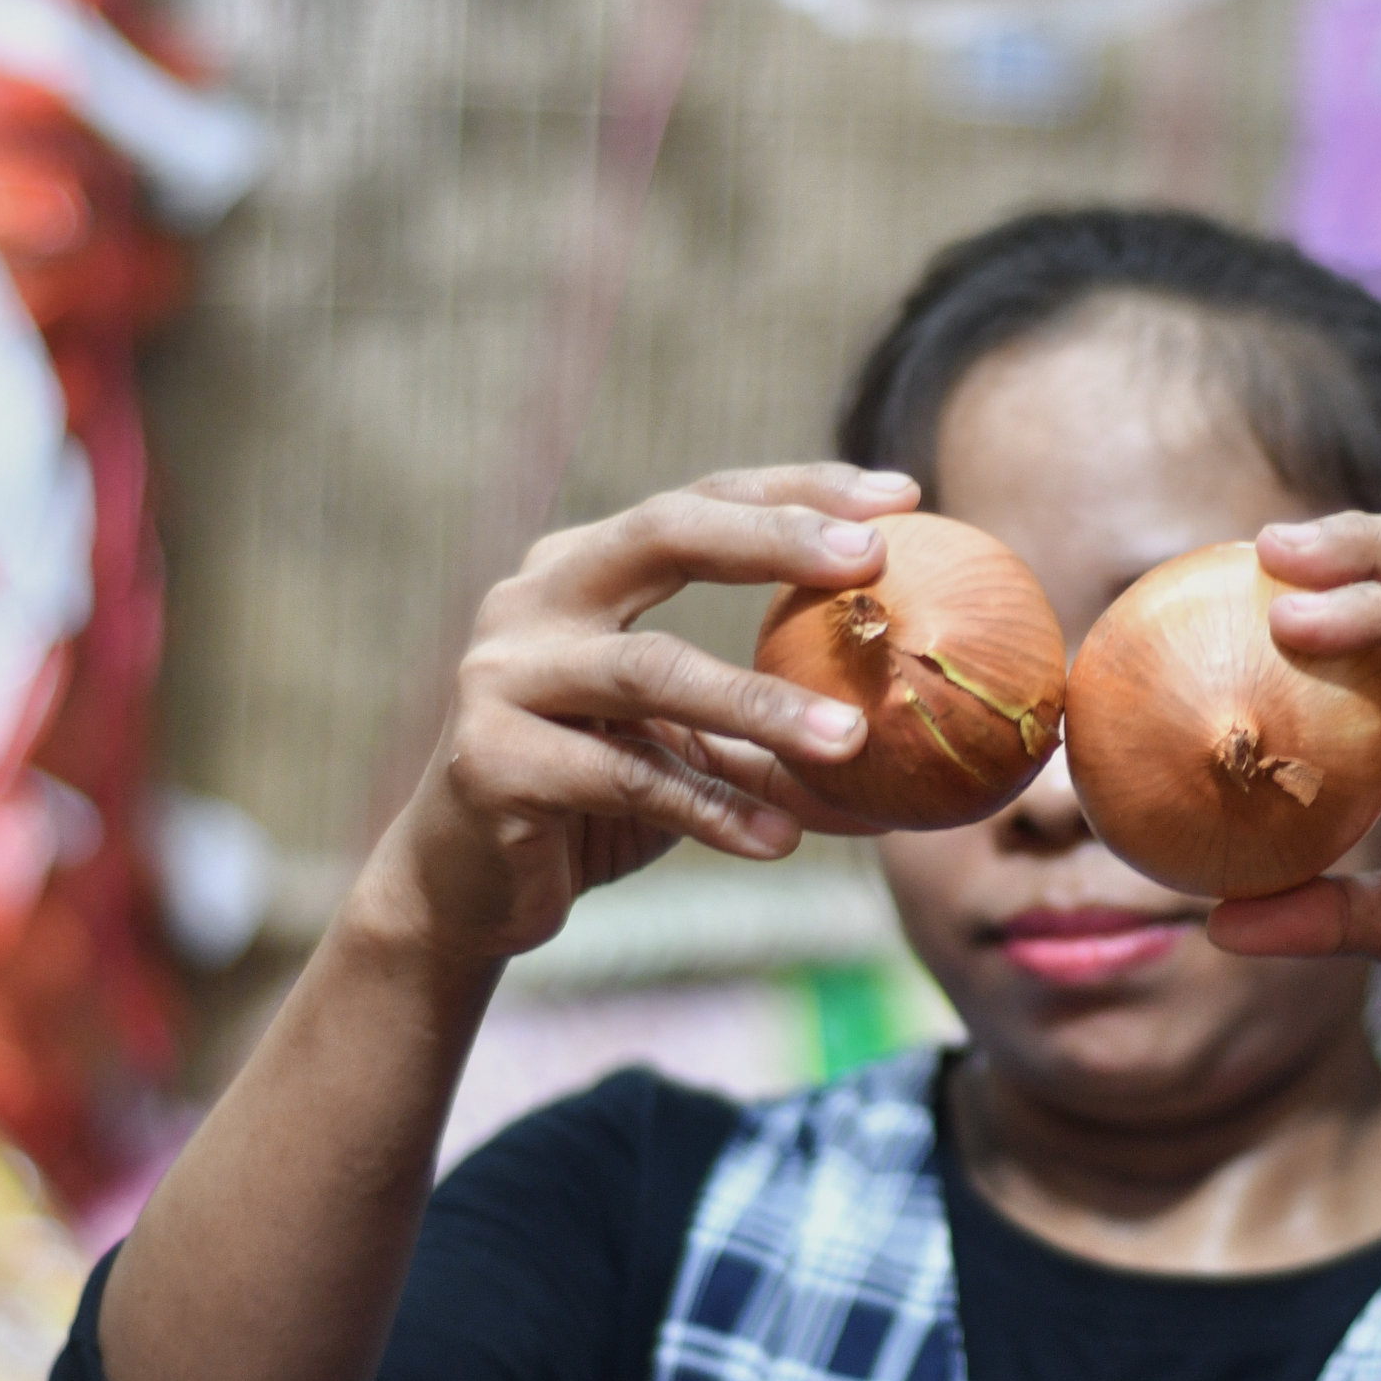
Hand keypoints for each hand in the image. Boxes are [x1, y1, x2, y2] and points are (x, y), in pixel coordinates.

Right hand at [362, 464, 919, 963]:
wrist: (465, 889)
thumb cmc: (594, 799)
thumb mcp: (690, 746)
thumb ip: (774, 724)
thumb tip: (915, 745)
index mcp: (582, 568)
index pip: (701, 502)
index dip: (798, 491)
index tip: (903, 494)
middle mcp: (534, 599)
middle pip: (663, 534)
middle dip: (774, 539)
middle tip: (871, 560)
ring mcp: (501, 674)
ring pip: (651, 671)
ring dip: (761, 705)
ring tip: (852, 741)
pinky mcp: (490, 760)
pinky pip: (625, 778)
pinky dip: (711, 809)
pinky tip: (781, 841)